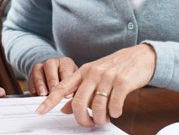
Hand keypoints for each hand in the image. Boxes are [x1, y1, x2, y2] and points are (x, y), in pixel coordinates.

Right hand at [28, 57, 77, 95]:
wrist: (56, 72)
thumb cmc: (69, 79)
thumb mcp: (76, 81)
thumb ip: (76, 89)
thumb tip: (76, 101)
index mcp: (65, 63)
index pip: (66, 69)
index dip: (66, 81)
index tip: (68, 94)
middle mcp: (52, 62)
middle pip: (50, 67)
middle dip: (52, 81)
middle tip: (54, 92)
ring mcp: (41, 66)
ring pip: (38, 70)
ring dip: (40, 83)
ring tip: (43, 94)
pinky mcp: (32, 74)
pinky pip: (30, 78)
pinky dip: (32, 87)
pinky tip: (36, 95)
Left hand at [35, 44, 155, 126]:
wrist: (139, 56)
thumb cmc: (115, 68)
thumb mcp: (94, 76)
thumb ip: (79, 91)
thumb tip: (64, 109)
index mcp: (83, 72)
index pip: (62, 87)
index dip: (49, 101)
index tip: (39, 111)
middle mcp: (93, 73)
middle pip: (78, 102)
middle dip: (82, 119)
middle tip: (89, 123)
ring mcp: (107, 77)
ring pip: (96, 107)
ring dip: (100, 119)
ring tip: (105, 118)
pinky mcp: (123, 82)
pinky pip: (114, 105)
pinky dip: (114, 113)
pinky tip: (116, 111)